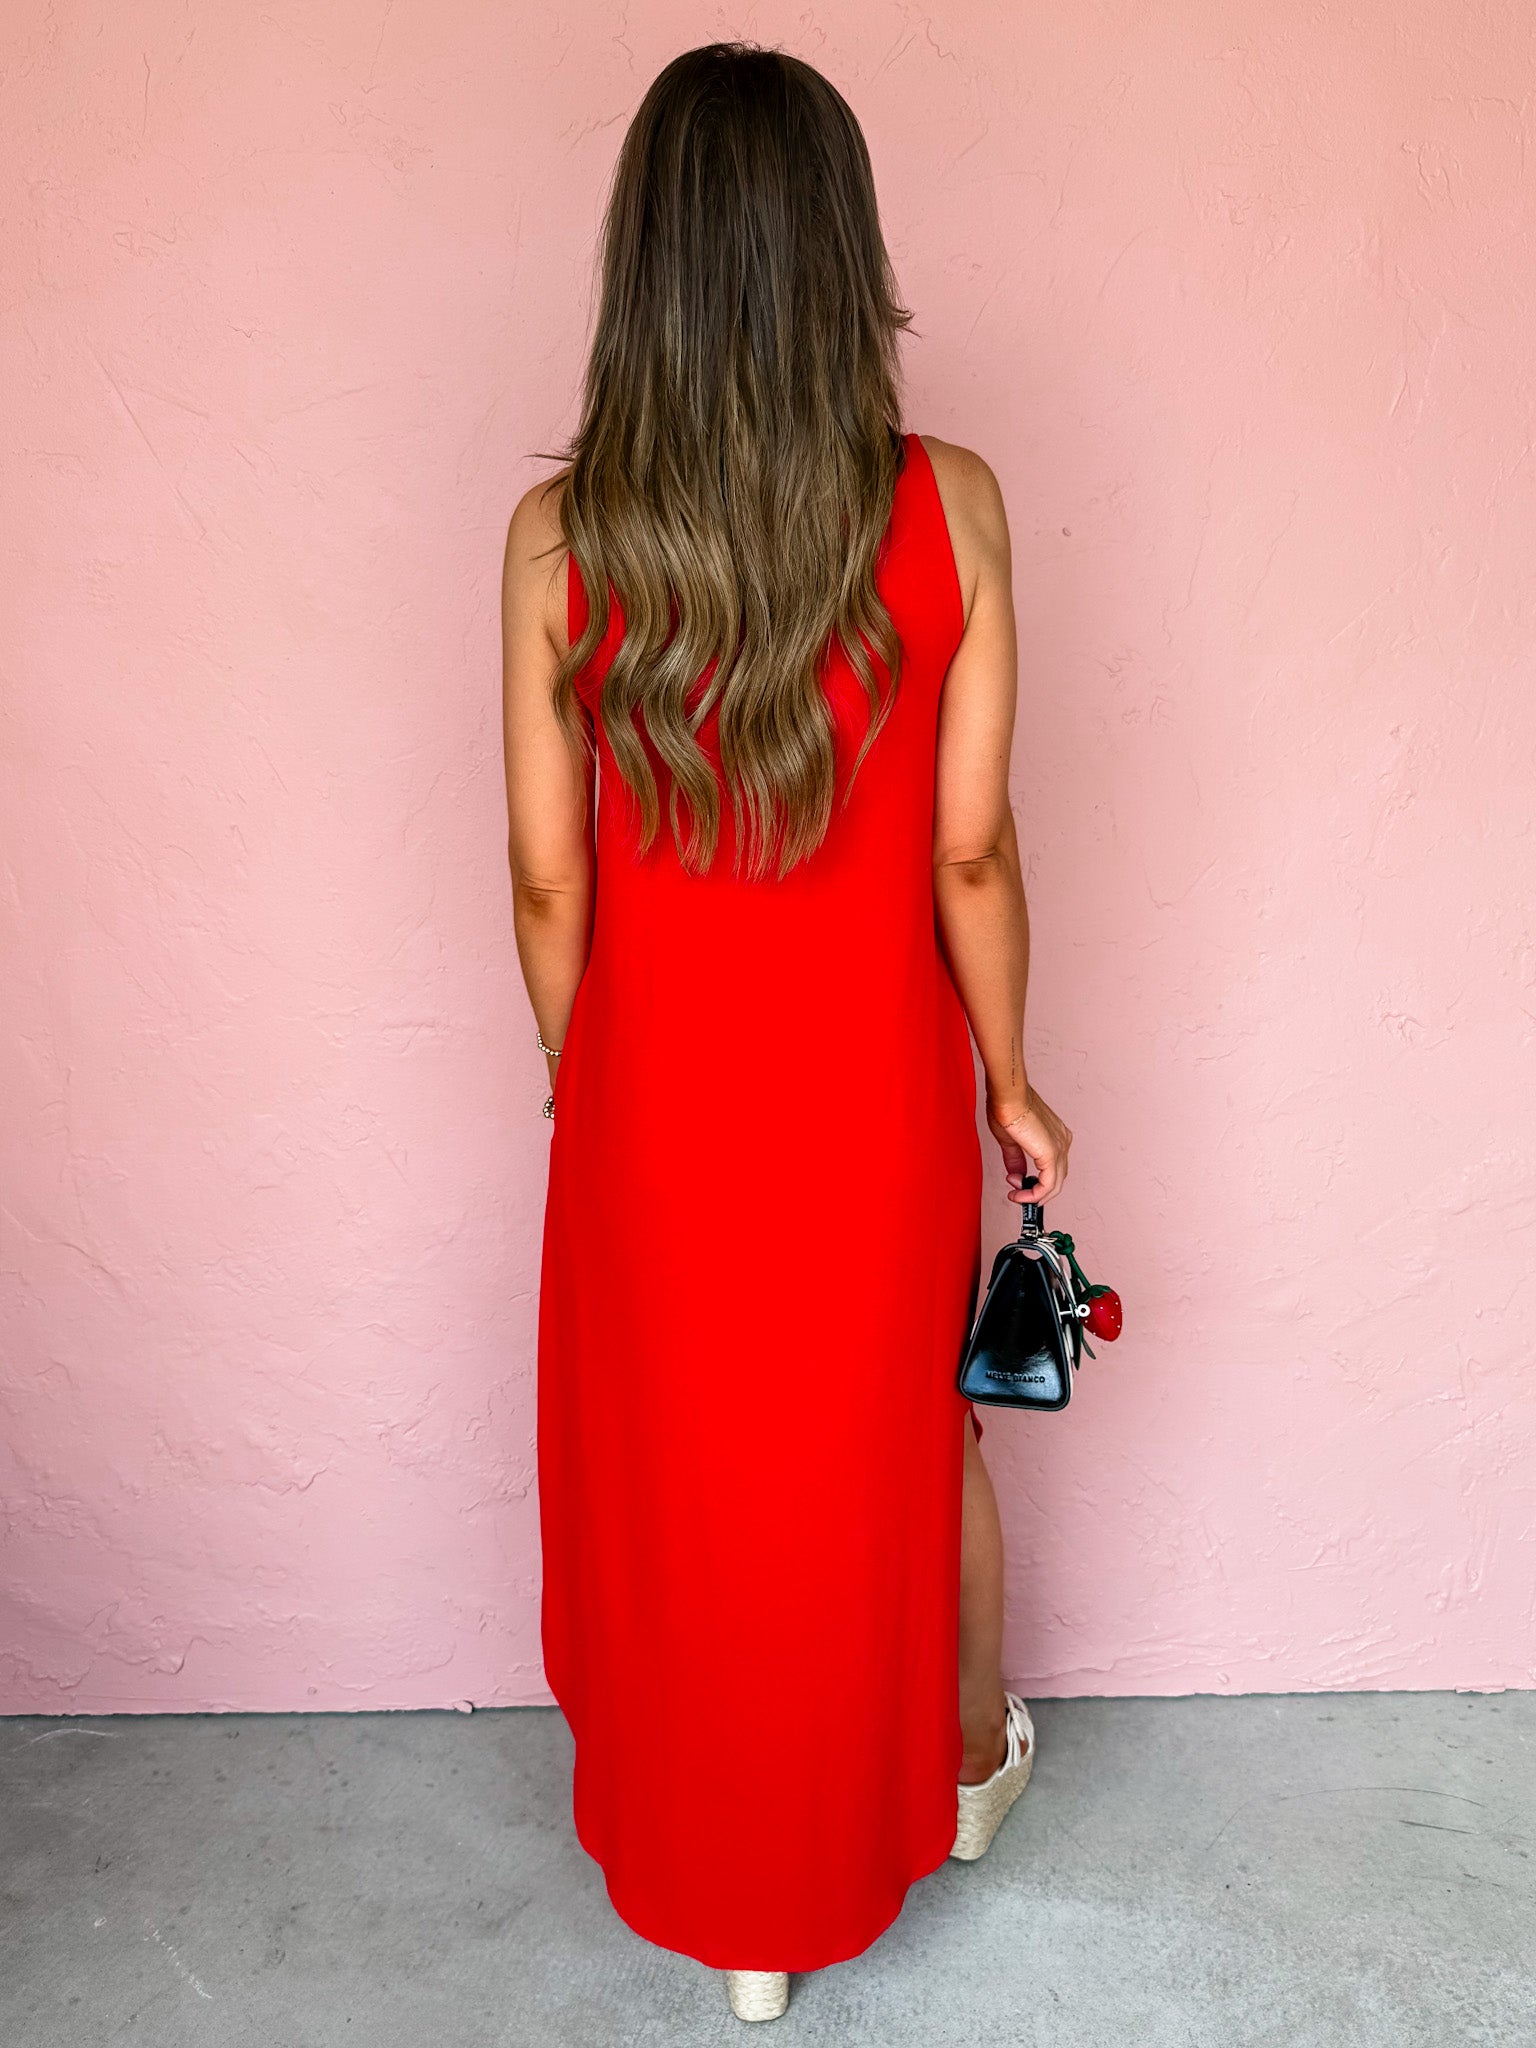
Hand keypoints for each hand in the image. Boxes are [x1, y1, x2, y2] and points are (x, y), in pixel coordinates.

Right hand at [987, 1087, 1071, 1204]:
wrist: (1008, 1096)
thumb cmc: (1007, 1106)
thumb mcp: (1011, 1140)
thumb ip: (1016, 1160)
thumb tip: (1016, 1175)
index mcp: (1055, 1135)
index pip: (1052, 1167)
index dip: (1035, 1181)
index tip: (1016, 1183)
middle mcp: (1062, 1141)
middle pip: (1056, 1178)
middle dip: (1036, 1191)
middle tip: (1018, 1195)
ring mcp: (1060, 1147)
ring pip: (1055, 1184)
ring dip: (1035, 1195)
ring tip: (1017, 1196)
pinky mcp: (1052, 1154)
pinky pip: (1049, 1184)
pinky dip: (1035, 1194)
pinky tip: (1021, 1195)